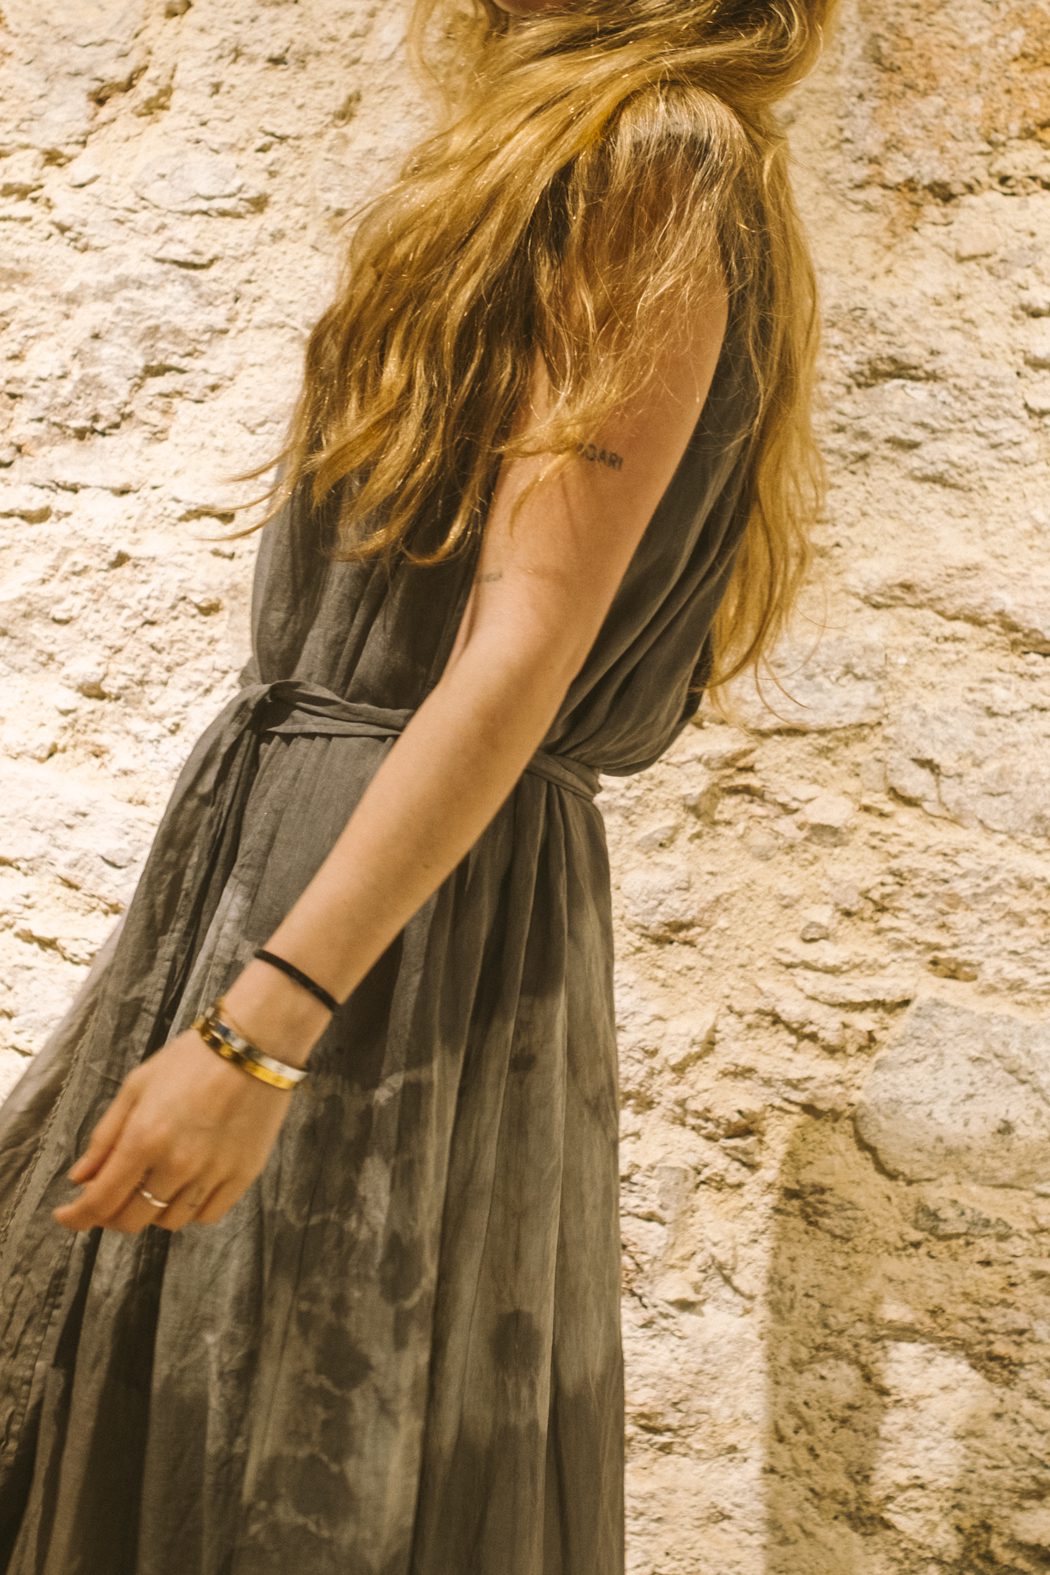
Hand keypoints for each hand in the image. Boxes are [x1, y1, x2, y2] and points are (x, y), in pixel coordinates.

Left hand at [52, 1026, 294, 1235]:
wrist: (254, 1046)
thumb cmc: (191, 1060)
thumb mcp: (137, 1086)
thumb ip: (106, 1136)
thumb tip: (80, 1178)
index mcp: (145, 1138)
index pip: (101, 1200)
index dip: (77, 1217)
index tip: (67, 1217)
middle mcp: (177, 1164)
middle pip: (132, 1219)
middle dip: (111, 1216)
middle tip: (110, 1199)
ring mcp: (213, 1173)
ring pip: (170, 1222)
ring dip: (152, 1211)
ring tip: (153, 1186)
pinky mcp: (243, 1175)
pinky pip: (207, 1215)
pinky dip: (190, 1210)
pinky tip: (186, 1189)